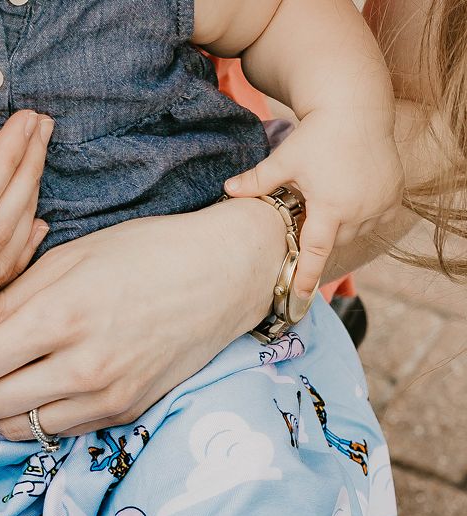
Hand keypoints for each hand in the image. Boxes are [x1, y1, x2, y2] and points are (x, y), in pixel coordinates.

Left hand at [0, 197, 286, 440]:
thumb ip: (1, 305)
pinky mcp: (120, 414)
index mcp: (60, 317)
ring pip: (12, 427)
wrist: (223, 277)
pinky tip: (12, 390)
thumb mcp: (65, 261)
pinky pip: (50, 432)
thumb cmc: (142, 254)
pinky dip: (19, 417)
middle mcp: (81, 368)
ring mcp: (104, 399)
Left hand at [224, 109, 403, 298]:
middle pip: (331, 241)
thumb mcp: (285, 159)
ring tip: (330, 193)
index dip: (306, 279)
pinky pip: (373, 220)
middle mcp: (359, 209)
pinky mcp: (394, 196)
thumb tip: (226, 191)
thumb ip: (257, 181)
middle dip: (318, 232)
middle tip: (309, 206)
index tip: (299, 301)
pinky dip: (360, 215)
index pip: (315, 254)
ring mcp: (380, 204)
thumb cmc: (317, 134)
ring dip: (339, 224)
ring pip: (352, 232)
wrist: (358, 108)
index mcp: (331, 206)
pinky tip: (350, 191)